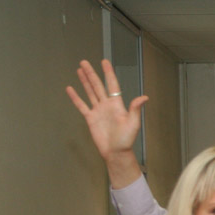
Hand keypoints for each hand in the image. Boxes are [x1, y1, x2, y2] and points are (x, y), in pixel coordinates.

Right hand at [65, 60, 146, 185]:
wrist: (116, 152)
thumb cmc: (126, 139)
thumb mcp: (133, 123)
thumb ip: (135, 109)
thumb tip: (144, 97)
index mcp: (117, 104)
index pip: (112, 84)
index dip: (108, 73)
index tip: (104, 62)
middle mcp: (107, 105)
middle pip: (97, 85)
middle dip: (91, 73)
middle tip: (84, 62)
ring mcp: (98, 111)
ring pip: (90, 92)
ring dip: (84, 81)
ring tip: (79, 70)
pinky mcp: (90, 118)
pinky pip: (81, 105)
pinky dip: (75, 97)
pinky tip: (70, 89)